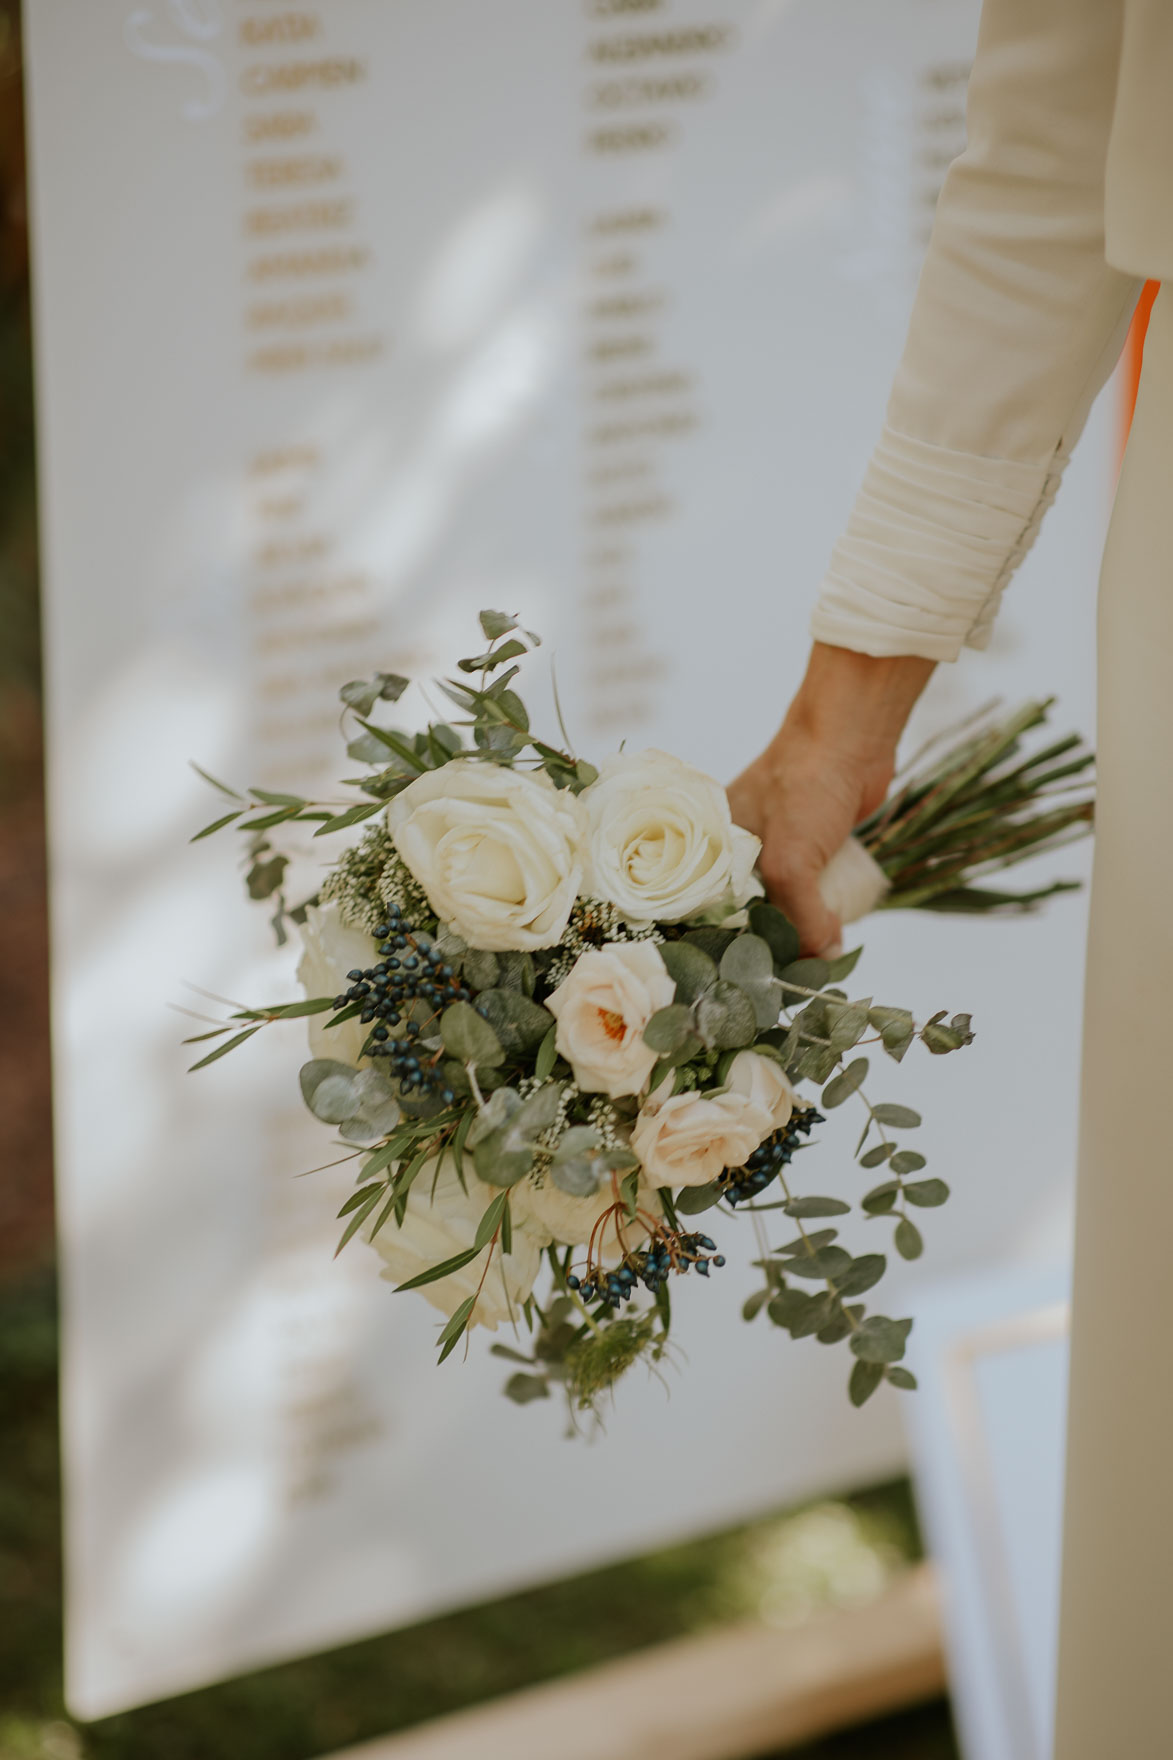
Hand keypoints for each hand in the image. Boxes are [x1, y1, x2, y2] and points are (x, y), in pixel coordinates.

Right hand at [728, 643, 935, 953]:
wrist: (852, 736)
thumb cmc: (805, 786)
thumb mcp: (789, 862)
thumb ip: (800, 916)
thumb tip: (822, 958)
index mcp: (712, 847)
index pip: (710, 911)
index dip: (727, 943)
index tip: (748, 975)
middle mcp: (737, 850)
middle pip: (748, 913)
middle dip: (769, 941)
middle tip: (790, 974)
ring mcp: (776, 848)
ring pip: (784, 904)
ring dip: (802, 930)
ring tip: (815, 960)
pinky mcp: (812, 847)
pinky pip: (812, 891)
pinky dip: (823, 910)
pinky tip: (834, 929)